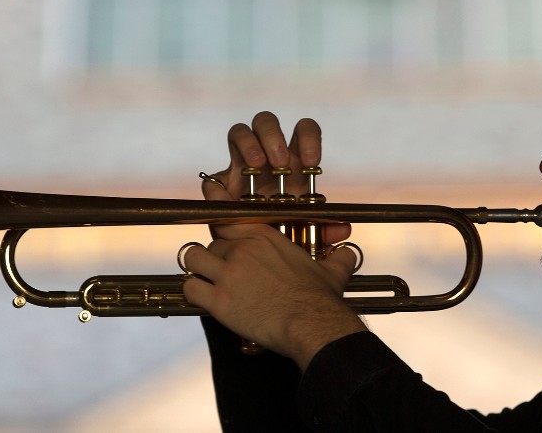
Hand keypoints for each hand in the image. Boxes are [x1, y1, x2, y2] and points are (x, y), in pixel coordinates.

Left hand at [181, 221, 364, 368]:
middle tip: (225, 274)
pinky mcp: (219, 300)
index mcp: (264, 236)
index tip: (219, 233)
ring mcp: (229, 273)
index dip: (220, 226)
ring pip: (193, 258)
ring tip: (206, 281)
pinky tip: (203, 299)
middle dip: (216, 258)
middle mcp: (243, 249)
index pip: (228, 218)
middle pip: (212, 243)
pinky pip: (190, 288)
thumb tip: (350, 254)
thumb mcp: (332, 271)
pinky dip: (193, 293)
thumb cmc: (320, 299)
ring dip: (197, 270)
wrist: (312, 324)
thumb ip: (339, 257)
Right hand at [200, 110, 350, 240]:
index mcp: (293, 157)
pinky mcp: (219, 186)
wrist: (262, 250)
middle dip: (273, 136)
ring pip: (239, 132)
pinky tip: (227, 199)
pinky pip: (212, 178)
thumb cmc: (289, 229)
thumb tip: (343, 229)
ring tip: (257, 165)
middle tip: (281, 162)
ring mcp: (239, 165)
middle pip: (265, 121)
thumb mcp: (310, 229)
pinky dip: (217, 187)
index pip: (303, 129)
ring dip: (248, 144)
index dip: (308, 138)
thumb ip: (325, 228)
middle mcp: (265, 154)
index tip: (312, 164)